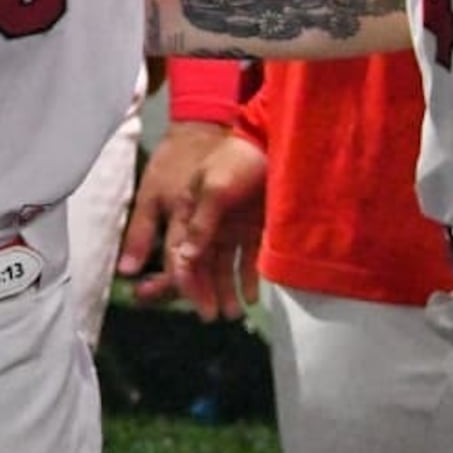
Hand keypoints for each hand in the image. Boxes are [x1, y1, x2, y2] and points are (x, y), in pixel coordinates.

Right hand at [117, 122, 267, 320]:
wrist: (272, 136)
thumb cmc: (237, 158)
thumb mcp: (214, 187)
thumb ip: (199, 224)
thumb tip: (185, 260)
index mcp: (187, 211)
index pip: (180, 254)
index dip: (182, 280)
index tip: (193, 304)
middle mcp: (206, 223)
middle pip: (198, 265)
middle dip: (201, 292)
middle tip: (210, 316)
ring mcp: (230, 227)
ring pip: (222, 266)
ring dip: (224, 290)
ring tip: (231, 314)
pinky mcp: (253, 228)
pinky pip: (247, 260)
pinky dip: (247, 279)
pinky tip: (250, 298)